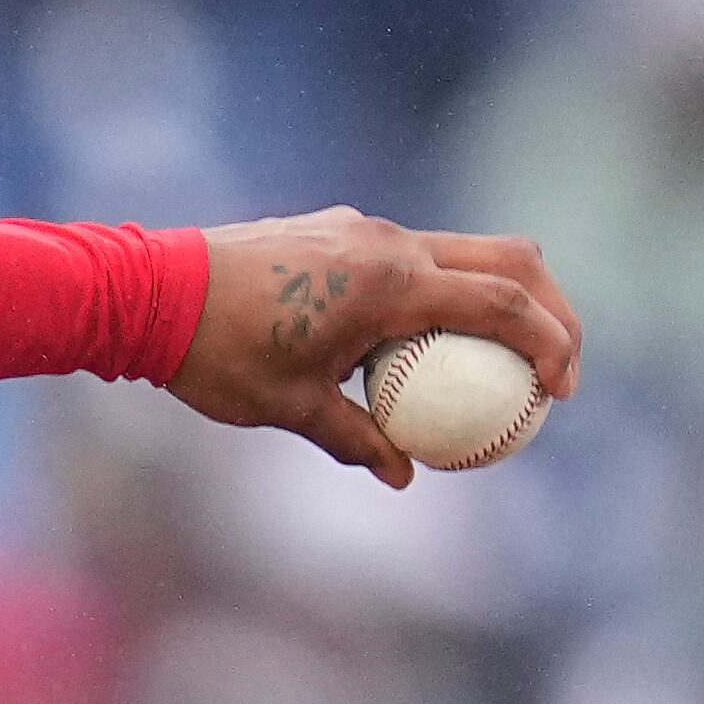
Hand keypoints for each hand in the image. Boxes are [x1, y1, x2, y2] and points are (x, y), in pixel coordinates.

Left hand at [171, 208, 582, 487]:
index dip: (552, 343)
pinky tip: (422, 339)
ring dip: (496, 295)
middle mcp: (385, 242)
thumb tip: (404, 475)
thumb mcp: (287, 407)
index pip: (504, 303)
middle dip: (552, 307)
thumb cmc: (212, 353)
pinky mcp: (333, 228)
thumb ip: (356, 439)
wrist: (141, 291)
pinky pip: (410, 254)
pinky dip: (440, 289)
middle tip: (559, 365)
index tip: (562, 391)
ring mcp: (359, 228)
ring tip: (501, 356)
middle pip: (508, 259)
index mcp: (389, 282)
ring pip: (460, 250)